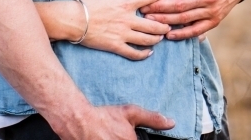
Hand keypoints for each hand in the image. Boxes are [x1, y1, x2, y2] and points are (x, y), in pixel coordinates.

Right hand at [52, 104, 173, 139]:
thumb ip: (152, 119)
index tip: (127, 135)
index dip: (134, 139)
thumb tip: (172, 123)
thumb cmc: (104, 117)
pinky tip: (104, 138)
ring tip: (109, 137)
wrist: (78, 121)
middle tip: (116, 135)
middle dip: (122, 139)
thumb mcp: (130, 113)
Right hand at [75, 0, 170, 58]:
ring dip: (156, 38)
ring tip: (161, 37)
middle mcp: (127, 20)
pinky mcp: (116, 46)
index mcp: (125, 4)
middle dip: (164, 24)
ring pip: (146, 39)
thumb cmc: (88, 2)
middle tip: (170, 24)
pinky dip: (143, 54)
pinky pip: (133, 53)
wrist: (74, 20)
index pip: (148, 0)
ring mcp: (123, 35)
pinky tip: (149, 52)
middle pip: (152, 24)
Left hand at [141, 0, 247, 39]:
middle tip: (143, 7)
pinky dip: (182, 34)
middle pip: (180, 4)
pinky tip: (168, 35)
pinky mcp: (214, 21)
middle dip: (159, 7)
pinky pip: (196, 30)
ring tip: (149, 20)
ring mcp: (212, 11)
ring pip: (185, 19)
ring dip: (165, 21)